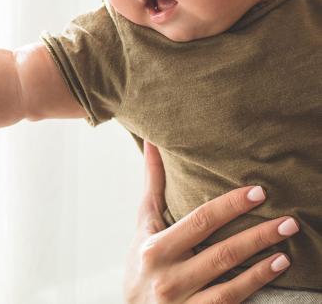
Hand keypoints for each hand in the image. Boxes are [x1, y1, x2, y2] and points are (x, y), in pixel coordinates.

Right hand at [123, 140, 298, 303]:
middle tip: (288, 220)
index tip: (258, 192)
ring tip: (286, 241)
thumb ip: (153, 184)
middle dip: (258, 235)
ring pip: (231, 279)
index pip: (200, 222)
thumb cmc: (141, 259)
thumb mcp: (144, 223)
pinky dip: (255, 282)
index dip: (230, 206)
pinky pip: (231, 299)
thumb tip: (152, 142)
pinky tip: (276, 267)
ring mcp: (183, 301)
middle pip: (221, 251)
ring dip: (262, 259)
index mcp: (155, 247)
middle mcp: (168, 276)